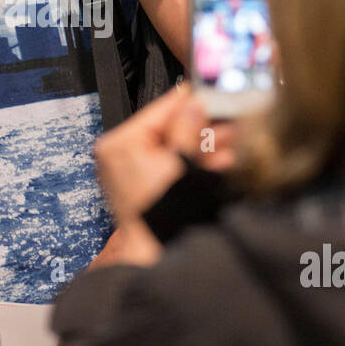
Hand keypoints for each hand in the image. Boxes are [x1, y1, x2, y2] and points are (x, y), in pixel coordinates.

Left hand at [93, 85, 213, 225]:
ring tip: (227, 141)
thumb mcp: (182, 162)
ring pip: (169, 147)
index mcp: (119, 143)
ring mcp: (124, 170)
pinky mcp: (136, 185)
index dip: (189, 100)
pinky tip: (215, 160)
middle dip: (200, 127)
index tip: (208, 92)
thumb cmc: (160, 215)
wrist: (153, 253)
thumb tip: (195, 104)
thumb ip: (188, 129)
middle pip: (166, 129)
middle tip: (225, 121)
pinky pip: (164, 164)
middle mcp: (116, 154)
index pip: (159, 109)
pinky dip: (188, 161)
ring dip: (200, 144)